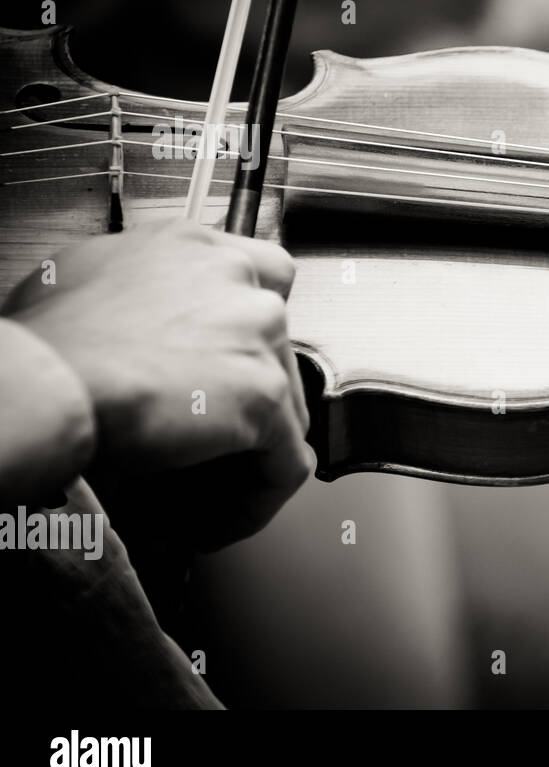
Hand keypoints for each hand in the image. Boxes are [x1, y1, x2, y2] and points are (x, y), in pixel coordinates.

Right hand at [2, 219, 313, 547]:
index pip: (267, 275)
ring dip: (254, 449)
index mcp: (194, 248)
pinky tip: (226, 517)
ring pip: (288, 406)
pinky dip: (260, 496)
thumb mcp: (84, 282)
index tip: (233, 364)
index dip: (254, 329)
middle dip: (250, 399)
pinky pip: (286, 461)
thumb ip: (140, 292)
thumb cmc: (44, 344)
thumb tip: (139, 322)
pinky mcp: (264, 392)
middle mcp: (236, 278)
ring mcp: (258, 332)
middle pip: (280, 349)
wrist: (41, 384)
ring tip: (209, 490)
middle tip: (210, 440)